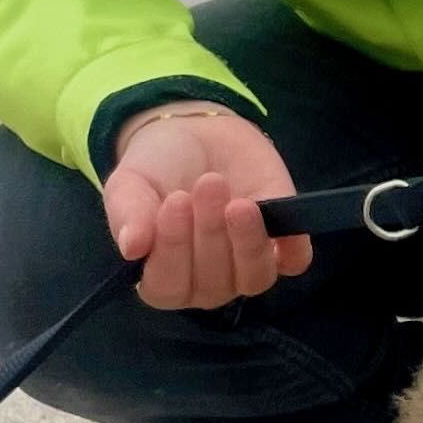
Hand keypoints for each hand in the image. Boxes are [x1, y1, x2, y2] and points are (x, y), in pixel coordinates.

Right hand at [103, 103, 310, 309]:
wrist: (196, 134)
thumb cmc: (156, 169)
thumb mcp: (130, 183)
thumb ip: (127, 213)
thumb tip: (131, 247)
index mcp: (162, 276)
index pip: (168, 287)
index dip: (172, 250)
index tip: (174, 202)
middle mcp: (206, 283)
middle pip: (213, 282)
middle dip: (210, 233)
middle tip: (207, 184)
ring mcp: (246, 267)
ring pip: (253, 277)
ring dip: (247, 241)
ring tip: (238, 202)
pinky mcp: (284, 246)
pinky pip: (295, 262)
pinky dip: (292, 247)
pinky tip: (279, 220)